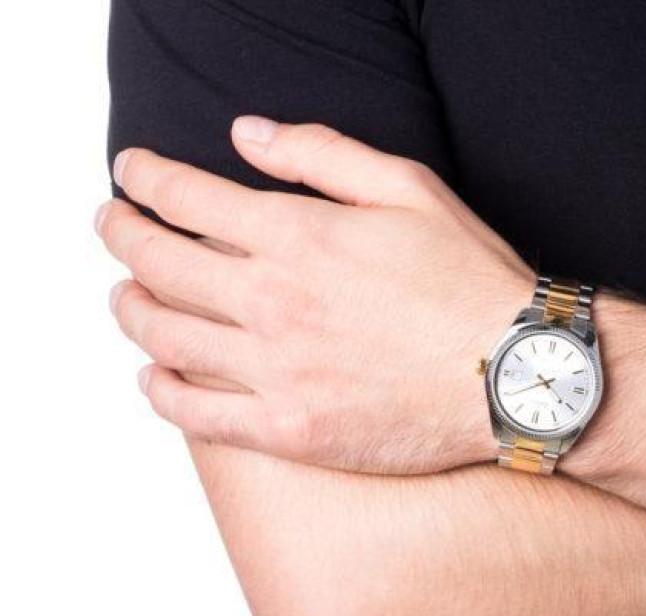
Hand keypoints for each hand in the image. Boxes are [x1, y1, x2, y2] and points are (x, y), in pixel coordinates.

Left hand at [97, 117, 532, 472]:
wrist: (512, 375)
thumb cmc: (468, 282)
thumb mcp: (409, 189)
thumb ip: (319, 155)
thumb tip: (245, 135)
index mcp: (298, 237)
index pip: (185, 197)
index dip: (145, 179)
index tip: (132, 174)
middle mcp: (273, 303)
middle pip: (158, 263)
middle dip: (121, 235)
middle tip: (113, 226)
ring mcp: (276, 372)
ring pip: (164, 338)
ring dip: (130, 310)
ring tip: (124, 296)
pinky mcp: (290, 430)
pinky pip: (197, 416)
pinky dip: (161, 393)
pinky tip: (153, 378)